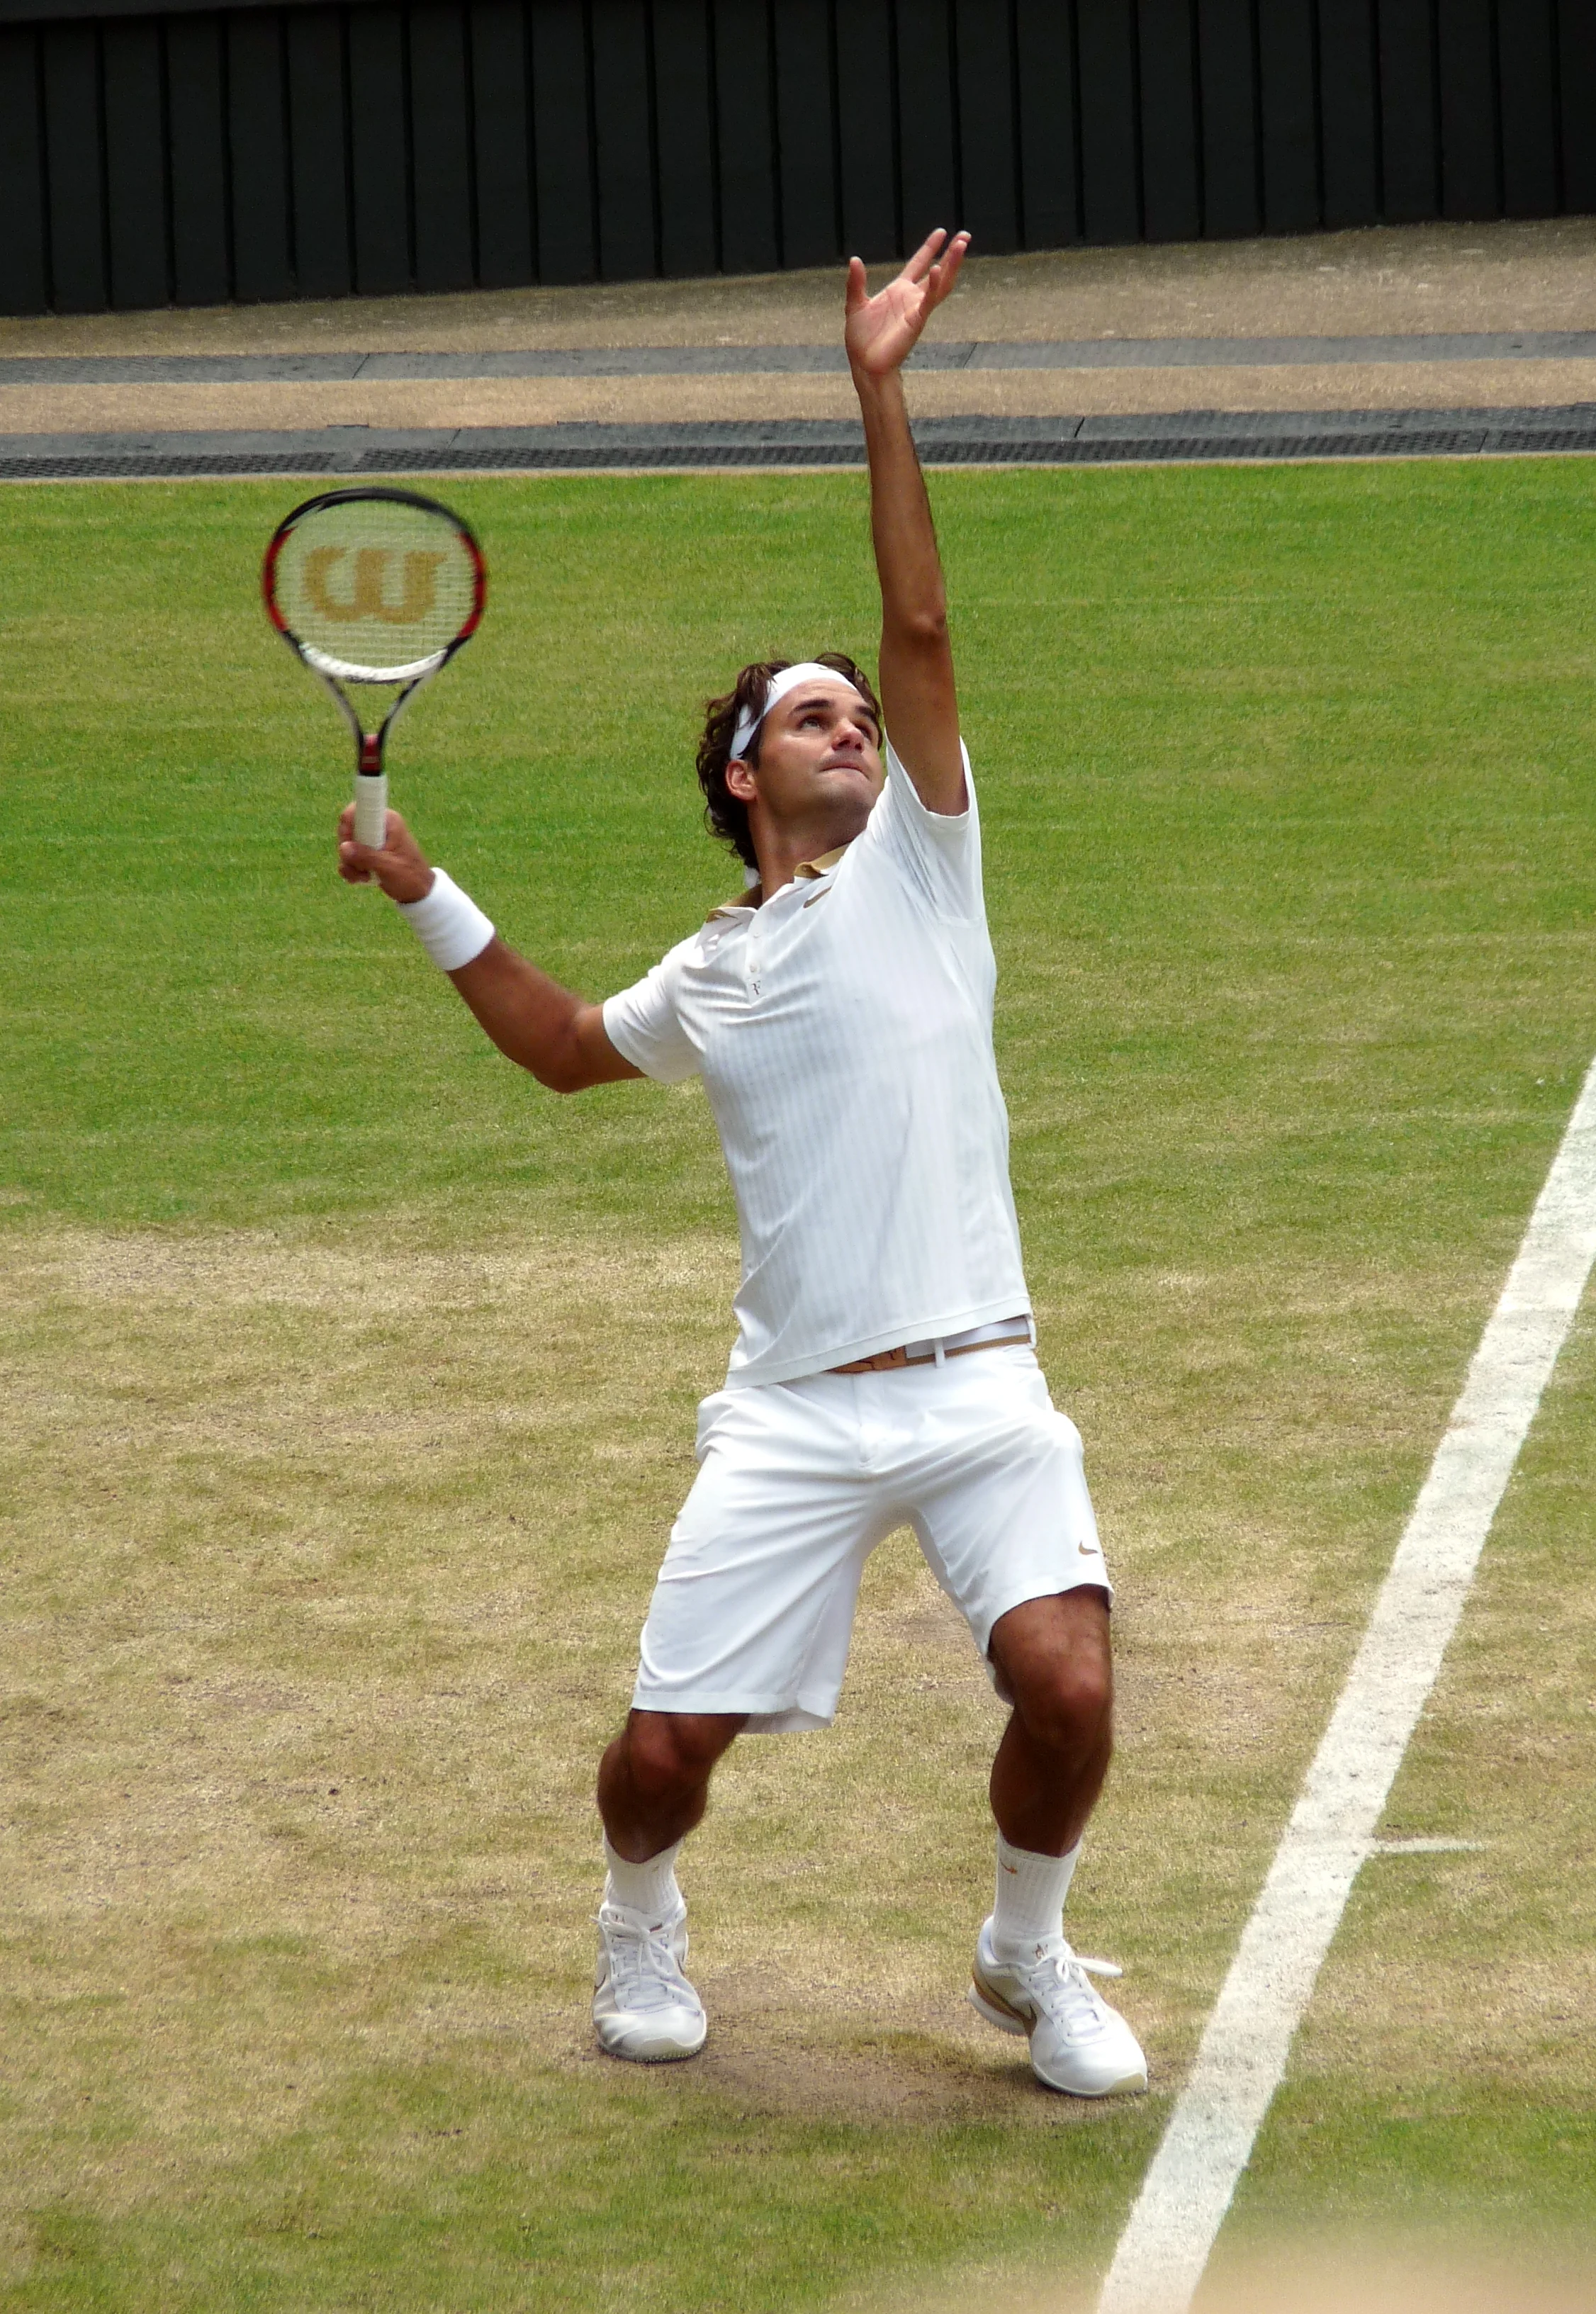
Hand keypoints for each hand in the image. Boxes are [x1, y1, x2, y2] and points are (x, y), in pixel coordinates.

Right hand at [337, 802, 434, 902]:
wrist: (419, 892)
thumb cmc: (410, 877)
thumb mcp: (389, 867)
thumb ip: (367, 856)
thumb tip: (343, 847)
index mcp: (388, 821)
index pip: (359, 809)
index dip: (348, 826)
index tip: (349, 844)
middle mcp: (377, 826)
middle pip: (347, 829)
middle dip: (349, 851)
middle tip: (360, 867)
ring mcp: (371, 840)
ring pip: (346, 846)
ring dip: (350, 865)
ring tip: (365, 877)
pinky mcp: (366, 853)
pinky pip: (348, 857)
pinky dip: (351, 870)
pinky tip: (361, 880)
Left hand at [844, 228, 970, 380]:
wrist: (864, 364)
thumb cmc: (861, 340)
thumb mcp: (855, 304)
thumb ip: (856, 282)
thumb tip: (854, 260)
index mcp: (899, 291)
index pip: (918, 264)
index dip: (929, 248)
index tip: (941, 232)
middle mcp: (911, 298)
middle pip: (937, 271)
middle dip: (951, 254)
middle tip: (965, 236)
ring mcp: (916, 309)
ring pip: (940, 284)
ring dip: (952, 265)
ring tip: (961, 246)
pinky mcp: (915, 322)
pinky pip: (928, 302)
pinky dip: (934, 286)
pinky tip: (938, 269)